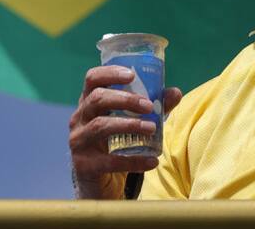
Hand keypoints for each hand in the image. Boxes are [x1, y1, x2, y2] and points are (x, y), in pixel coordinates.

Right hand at [68, 65, 182, 198]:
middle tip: (148, 106)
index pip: (92, 79)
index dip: (109, 73)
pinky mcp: (84, 165)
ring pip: (100, 126)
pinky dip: (133, 161)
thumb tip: (175, 92)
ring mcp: (78, 141)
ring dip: (129, 125)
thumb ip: (153, 107)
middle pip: (97, 99)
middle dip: (125, 100)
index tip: (131, 75)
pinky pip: (109, 161)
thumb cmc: (115, 143)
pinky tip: (152, 161)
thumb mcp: (132, 121)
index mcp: (89, 102)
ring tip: (152, 129)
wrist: (100, 181)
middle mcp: (79, 118)